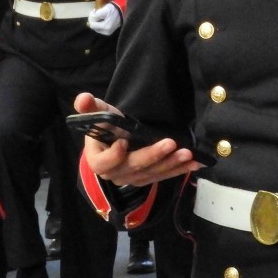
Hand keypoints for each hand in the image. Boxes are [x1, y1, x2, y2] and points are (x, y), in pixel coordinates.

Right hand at [72, 92, 200, 186]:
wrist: (115, 140)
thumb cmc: (106, 127)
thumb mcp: (100, 114)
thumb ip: (92, 108)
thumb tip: (82, 98)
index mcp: (98, 159)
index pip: (103, 163)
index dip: (113, 156)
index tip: (124, 142)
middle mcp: (115, 174)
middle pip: (134, 167)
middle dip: (153, 156)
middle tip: (171, 144)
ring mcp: (132, 178)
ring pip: (152, 173)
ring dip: (171, 164)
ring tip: (188, 154)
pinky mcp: (147, 178)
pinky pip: (163, 176)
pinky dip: (179, 170)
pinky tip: (194, 163)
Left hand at [86, 3, 122, 35]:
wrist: (123, 11)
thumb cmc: (114, 9)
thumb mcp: (104, 10)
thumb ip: (96, 15)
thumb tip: (91, 19)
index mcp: (105, 27)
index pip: (92, 24)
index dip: (91, 17)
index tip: (94, 11)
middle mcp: (106, 32)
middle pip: (94, 27)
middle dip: (93, 20)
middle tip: (96, 13)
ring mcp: (108, 33)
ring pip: (97, 28)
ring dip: (96, 22)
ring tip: (99, 15)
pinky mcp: (109, 32)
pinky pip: (100, 29)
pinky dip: (99, 24)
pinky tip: (102, 19)